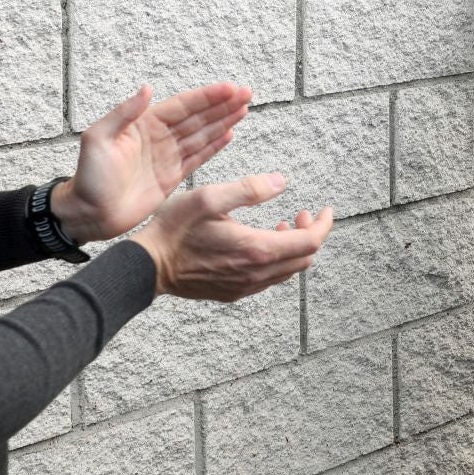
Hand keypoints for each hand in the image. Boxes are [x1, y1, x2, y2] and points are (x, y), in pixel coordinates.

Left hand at [51, 82, 252, 243]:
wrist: (88, 214)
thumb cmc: (88, 178)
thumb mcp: (97, 139)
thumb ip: (123, 113)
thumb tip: (147, 89)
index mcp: (144, 125)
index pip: (183, 106)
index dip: (207, 97)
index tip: (230, 88)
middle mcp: (159, 137)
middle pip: (198, 117)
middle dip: (222, 106)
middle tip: (247, 94)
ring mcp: (167, 158)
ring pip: (202, 135)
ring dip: (223, 122)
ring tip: (244, 110)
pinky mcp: (171, 178)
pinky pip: (198, 158)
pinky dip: (214, 146)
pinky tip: (229, 135)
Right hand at [137, 172, 333, 300]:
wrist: (148, 266)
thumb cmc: (175, 230)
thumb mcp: (210, 198)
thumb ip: (249, 189)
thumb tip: (282, 182)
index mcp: (256, 250)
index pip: (309, 243)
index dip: (323, 224)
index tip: (325, 209)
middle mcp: (256, 274)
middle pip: (303, 259)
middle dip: (309, 234)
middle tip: (300, 213)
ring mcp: (245, 287)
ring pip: (288, 271)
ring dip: (293, 248)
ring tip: (282, 225)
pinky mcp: (234, 292)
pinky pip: (269, 280)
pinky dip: (277, 260)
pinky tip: (261, 244)